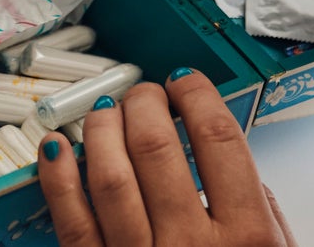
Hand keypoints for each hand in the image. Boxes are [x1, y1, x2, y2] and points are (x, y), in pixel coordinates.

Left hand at [37, 71, 296, 245]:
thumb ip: (255, 206)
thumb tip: (221, 148)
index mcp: (249, 239)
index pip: (219, 140)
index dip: (198, 95)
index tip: (185, 82)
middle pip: (157, 147)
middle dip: (144, 104)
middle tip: (143, 94)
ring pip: (109, 174)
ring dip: (101, 130)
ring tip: (105, 113)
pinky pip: (70, 218)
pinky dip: (57, 175)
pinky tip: (58, 148)